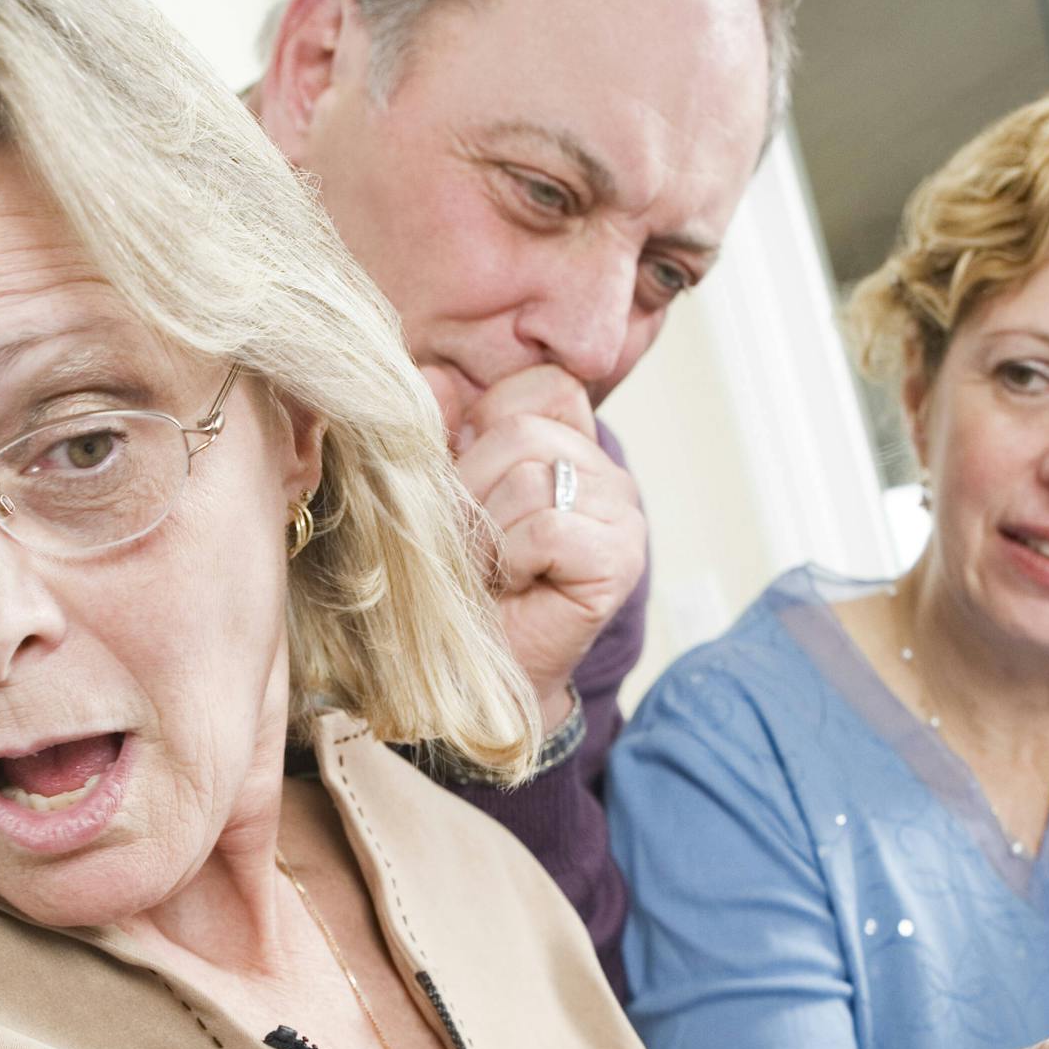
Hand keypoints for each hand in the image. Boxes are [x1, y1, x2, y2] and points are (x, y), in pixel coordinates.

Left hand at [453, 366, 645, 725]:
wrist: (476, 674)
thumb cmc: (462, 586)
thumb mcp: (445, 496)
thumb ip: (443, 432)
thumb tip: (426, 374)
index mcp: (572, 446)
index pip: (542, 385)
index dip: (489, 420)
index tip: (467, 478)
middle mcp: (606, 473)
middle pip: (524, 430)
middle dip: (472, 486)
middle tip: (468, 542)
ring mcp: (622, 515)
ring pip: (534, 476)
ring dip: (487, 530)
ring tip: (486, 568)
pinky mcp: (620, 558)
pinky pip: (550, 526)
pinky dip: (512, 557)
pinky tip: (512, 585)